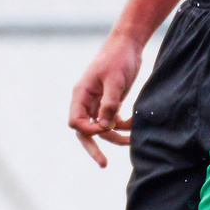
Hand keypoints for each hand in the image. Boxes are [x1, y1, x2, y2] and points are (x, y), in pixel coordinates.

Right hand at [66, 35, 143, 167]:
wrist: (128, 44)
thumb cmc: (118, 58)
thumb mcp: (115, 80)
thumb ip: (109, 103)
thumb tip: (105, 126)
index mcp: (81, 94)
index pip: (76, 122)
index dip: (89, 130)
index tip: (106, 127)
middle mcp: (86, 100)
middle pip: (84, 131)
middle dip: (93, 148)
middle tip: (103, 164)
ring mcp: (97, 102)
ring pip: (101, 128)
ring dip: (114, 137)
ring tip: (130, 143)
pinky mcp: (109, 102)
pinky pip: (111, 120)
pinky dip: (121, 126)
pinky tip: (133, 126)